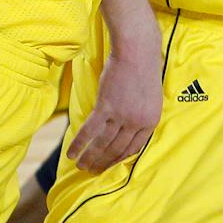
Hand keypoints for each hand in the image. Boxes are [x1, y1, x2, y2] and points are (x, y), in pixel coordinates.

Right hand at [68, 45, 160, 171]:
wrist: (137, 50)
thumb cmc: (144, 68)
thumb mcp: (151, 97)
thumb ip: (141, 115)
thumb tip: (127, 129)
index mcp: (151, 122)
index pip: (133, 149)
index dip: (118, 160)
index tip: (108, 166)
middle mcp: (137, 123)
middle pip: (117, 150)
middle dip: (103, 163)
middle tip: (92, 171)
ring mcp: (121, 116)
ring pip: (103, 144)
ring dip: (90, 158)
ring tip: (80, 166)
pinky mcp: (106, 107)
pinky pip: (90, 130)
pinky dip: (79, 143)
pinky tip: (71, 153)